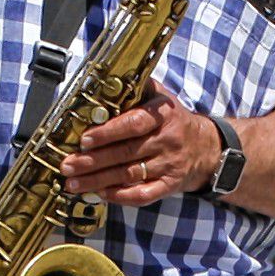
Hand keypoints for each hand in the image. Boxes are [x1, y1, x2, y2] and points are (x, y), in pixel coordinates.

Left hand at [63, 89, 215, 207]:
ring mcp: (169, 165)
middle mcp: (167, 140)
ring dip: (98, 181)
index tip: (85, 139)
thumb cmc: (174, 121)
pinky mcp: (169, 185)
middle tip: (67, 165)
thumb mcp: (162, 97)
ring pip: (129, 175)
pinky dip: (120, 197)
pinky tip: (100, 195)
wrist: (207, 148)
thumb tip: (107, 78)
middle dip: (92, 161)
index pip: (134, 124)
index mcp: (163, 115)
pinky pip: (143, 195)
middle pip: (125, 153)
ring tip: (72, 183)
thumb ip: (138, 88)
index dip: (109, 132)